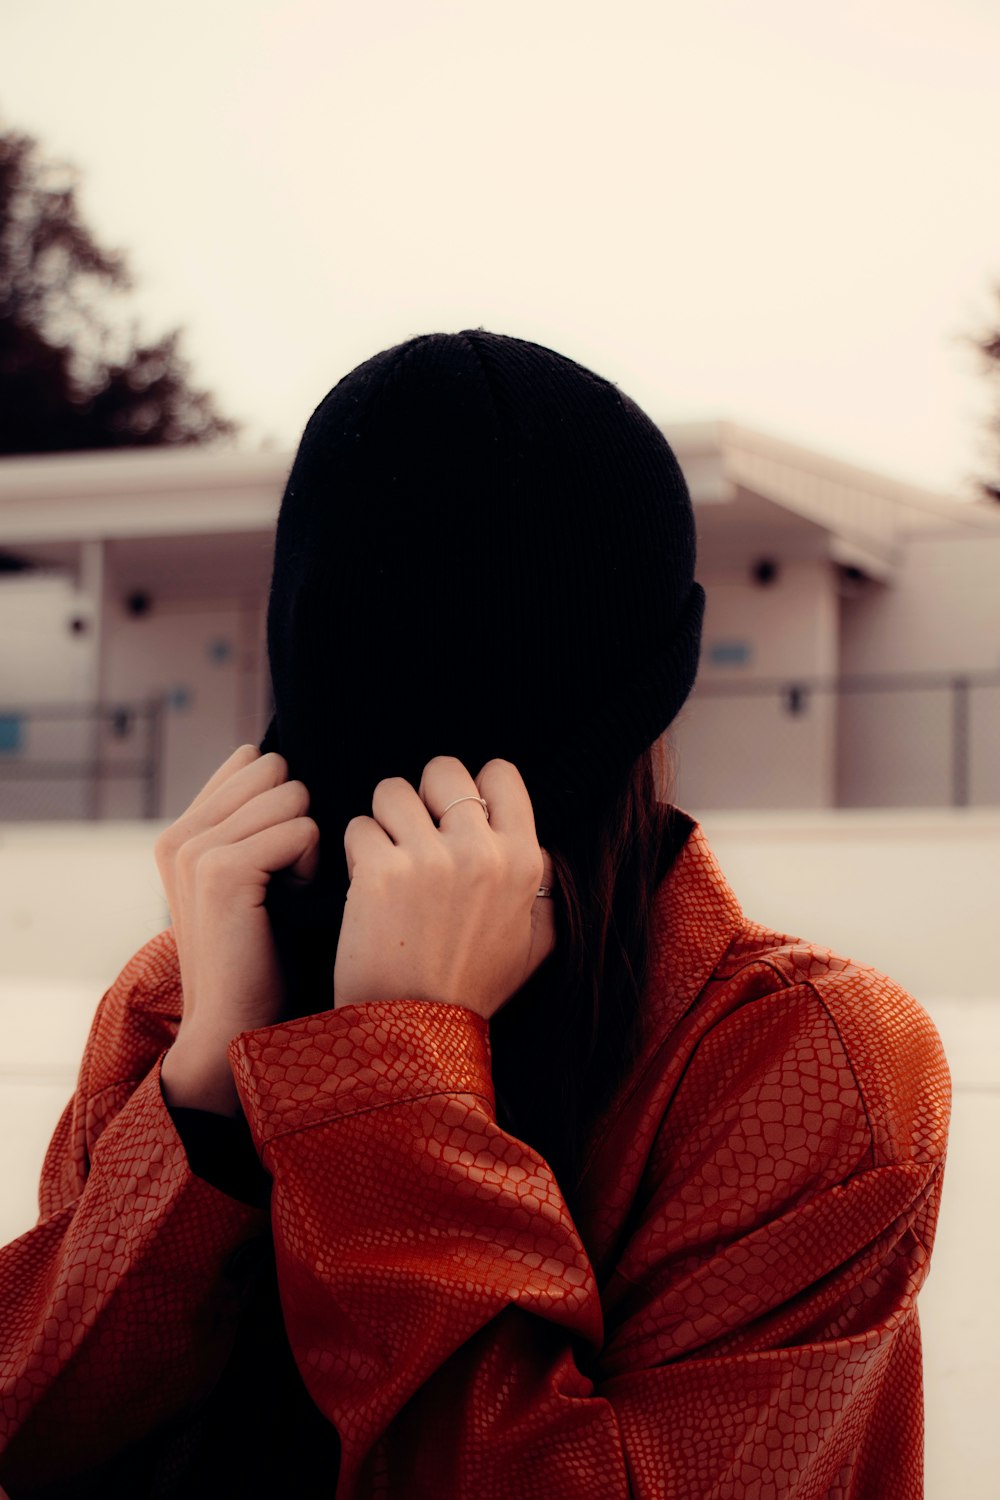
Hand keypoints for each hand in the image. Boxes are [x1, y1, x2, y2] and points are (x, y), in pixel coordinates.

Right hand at [157, 745, 319, 1114]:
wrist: (238, 1025)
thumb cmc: (264, 956)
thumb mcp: (254, 880)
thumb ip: (256, 823)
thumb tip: (291, 766)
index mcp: (183, 831)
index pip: (251, 762)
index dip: (287, 802)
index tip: (282, 858)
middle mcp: (180, 835)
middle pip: (277, 773)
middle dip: (299, 818)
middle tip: (287, 880)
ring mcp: (195, 850)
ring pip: (292, 796)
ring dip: (309, 844)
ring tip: (288, 894)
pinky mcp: (221, 870)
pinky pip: (301, 829)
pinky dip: (313, 864)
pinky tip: (293, 902)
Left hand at [334, 756, 555, 1019]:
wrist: (415, 1035)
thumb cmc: (472, 989)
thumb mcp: (534, 944)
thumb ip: (542, 889)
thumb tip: (537, 845)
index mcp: (522, 862)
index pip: (500, 773)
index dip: (473, 787)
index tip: (455, 815)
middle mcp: (479, 852)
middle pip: (442, 770)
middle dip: (423, 796)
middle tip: (414, 834)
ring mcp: (428, 859)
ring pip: (392, 791)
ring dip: (384, 821)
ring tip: (388, 860)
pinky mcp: (379, 872)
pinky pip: (358, 827)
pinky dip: (356, 852)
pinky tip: (366, 885)